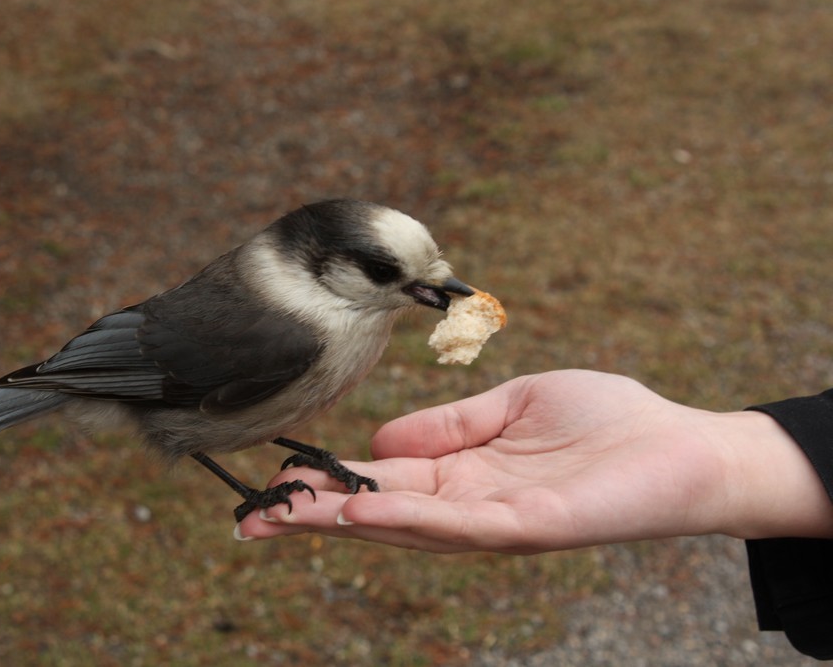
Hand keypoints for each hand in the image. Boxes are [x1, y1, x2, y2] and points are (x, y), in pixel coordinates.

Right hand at [236, 370, 832, 551]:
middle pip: (377, 513)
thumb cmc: (606, 422)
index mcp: (461, 473)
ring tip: (284, 516)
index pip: (378, 483)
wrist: (683, 447)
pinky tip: (360, 512)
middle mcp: (468, 506)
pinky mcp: (530, 526)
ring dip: (341, 522)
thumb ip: (450, 424)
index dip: (325, 484)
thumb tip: (381, 443)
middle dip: (313, 516)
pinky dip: (406, 520)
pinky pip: (459, 525)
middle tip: (248, 517)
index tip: (273, 482)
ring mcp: (495, 521)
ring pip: (404, 527)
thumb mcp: (512, 404)